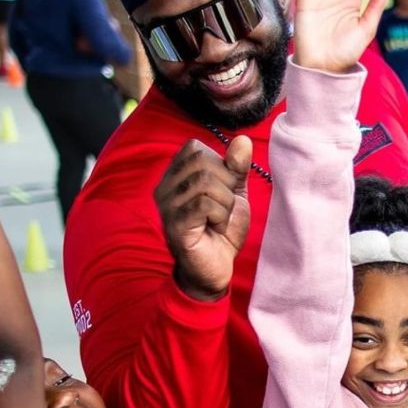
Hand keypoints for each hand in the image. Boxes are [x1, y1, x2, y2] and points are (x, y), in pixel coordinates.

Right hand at [154, 138, 251, 300]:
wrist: (217, 267)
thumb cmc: (222, 229)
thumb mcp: (234, 192)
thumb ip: (237, 167)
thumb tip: (243, 140)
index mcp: (175, 176)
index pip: (194, 147)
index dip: (219, 164)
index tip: (223, 189)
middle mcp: (164, 188)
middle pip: (202, 162)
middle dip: (225, 184)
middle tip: (223, 207)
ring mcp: (166, 207)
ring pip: (206, 183)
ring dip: (225, 203)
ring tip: (219, 220)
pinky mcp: (175, 226)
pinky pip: (205, 205)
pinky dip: (221, 216)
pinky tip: (215, 228)